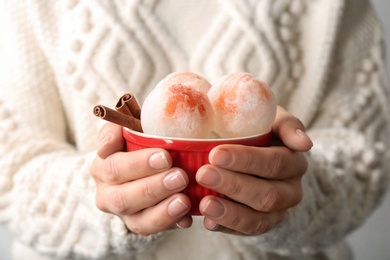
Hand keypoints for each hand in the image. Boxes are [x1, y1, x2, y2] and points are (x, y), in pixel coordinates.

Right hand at [90, 123, 192, 235]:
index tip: (166, 157)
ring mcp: (125, 215)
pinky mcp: (141, 225)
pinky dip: (172, 224)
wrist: (142, 165)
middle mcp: (108, 195)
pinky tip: (187, 217)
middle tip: (180, 177)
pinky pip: (155, 230)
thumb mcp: (124, 131)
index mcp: (102, 168)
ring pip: (138, 221)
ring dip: (163, 212)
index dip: (139, 164)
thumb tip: (105, 147)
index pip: (114, 167)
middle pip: (124, 198)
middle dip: (153, 188)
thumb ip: (114, 131)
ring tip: (184, 200)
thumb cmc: (136, 144)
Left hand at [196, 106, 311, 234]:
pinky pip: (245, 232)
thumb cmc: (259, 132)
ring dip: (230, 212)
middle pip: (267, 194)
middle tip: (204, 174)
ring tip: (205, 204)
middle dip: (234, 185)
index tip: (216, 153)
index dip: (247, 160)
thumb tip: (305, 143)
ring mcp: (277, 212)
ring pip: (258, 219)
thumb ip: (286, 125)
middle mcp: (290, 190)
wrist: (253, 157)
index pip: (275, 163)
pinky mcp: (260, 225)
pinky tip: (207, 220)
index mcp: (293, 161)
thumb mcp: (273, 120)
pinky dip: (226, 227)